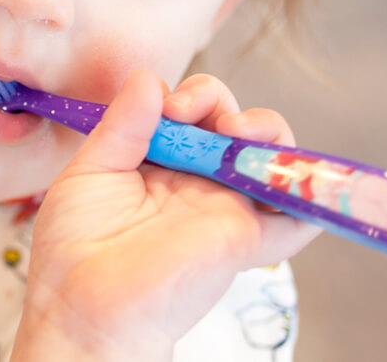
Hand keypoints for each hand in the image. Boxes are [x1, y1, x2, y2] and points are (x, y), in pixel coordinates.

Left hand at [13, 70, 320, 360]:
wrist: (86, 307)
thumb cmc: (76, 248)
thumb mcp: (89, 173)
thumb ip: (121, 125)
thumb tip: (148, 78)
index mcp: (158, 162)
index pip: (188, 111)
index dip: (186, 95)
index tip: (166, 105)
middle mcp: (196, 181)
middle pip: (232, 123)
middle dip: (219, 101)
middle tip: (192, 112)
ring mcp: (226, 208)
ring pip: (271, 156)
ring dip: (267, 128)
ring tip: (237, 130)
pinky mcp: (248, 239)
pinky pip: (299, 216)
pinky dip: (310, 192)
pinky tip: (288, 169)